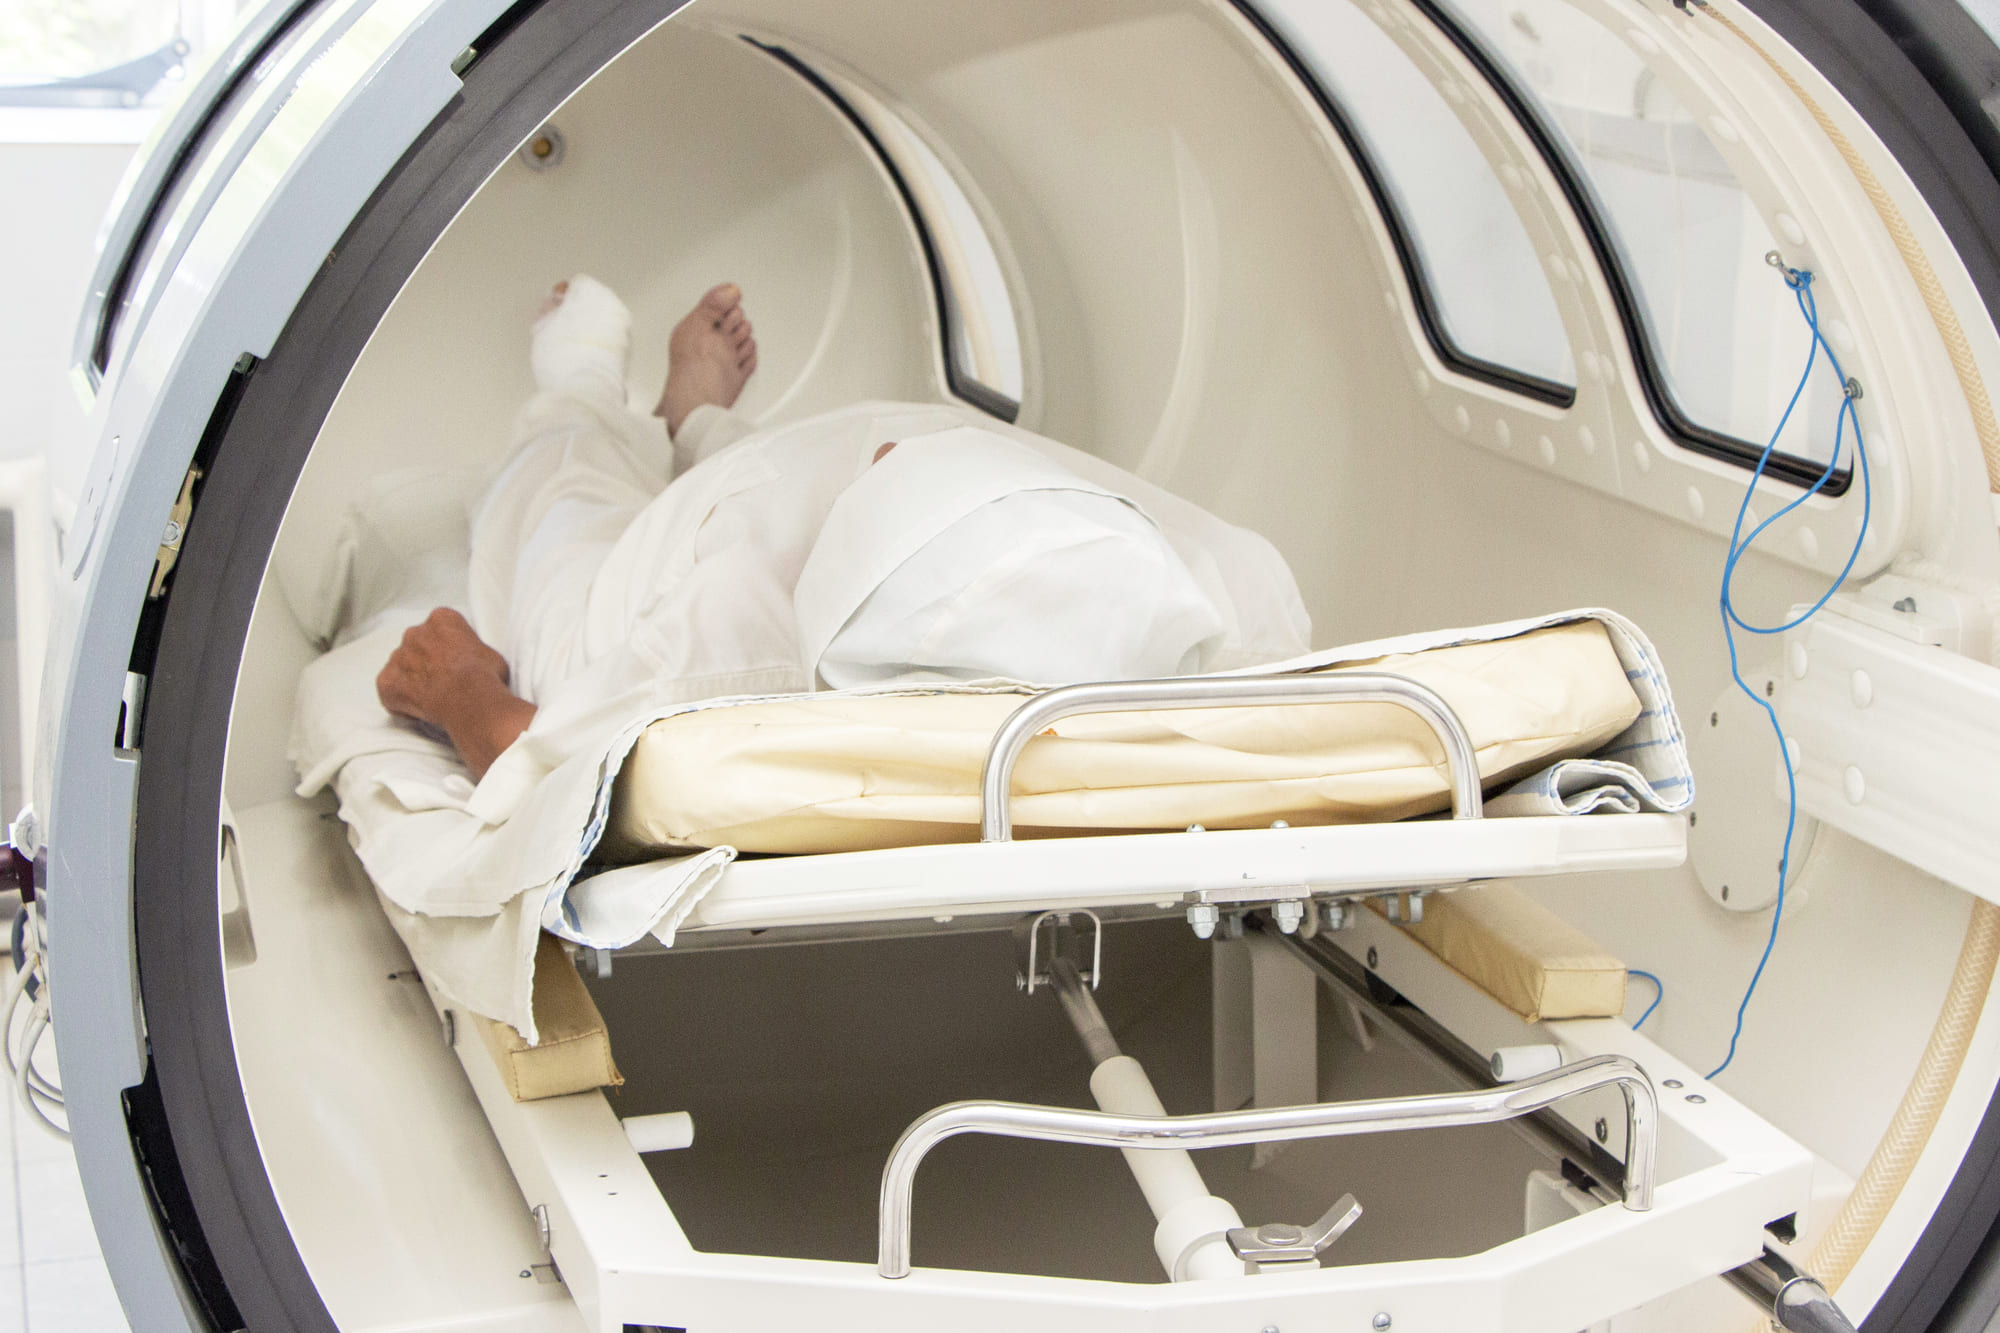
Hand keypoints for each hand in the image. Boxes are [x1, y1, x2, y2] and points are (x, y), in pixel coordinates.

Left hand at [376, 609, 536, 779]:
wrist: (471, 699)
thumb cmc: (486, 676)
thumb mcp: (490, 652)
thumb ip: (471, 650)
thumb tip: (471, 661)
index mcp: (442, 619)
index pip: (440, 627)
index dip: (449, 647)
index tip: (457, 662)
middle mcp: (414, 632)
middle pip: (416, 644)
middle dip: (425, 660)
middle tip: (442, 681)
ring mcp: (398, 657)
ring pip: (401, 667)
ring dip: (412, 680)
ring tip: (432, 698)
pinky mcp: (386, 682)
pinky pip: (389, 690)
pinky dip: (399, 700)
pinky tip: (420, 710)